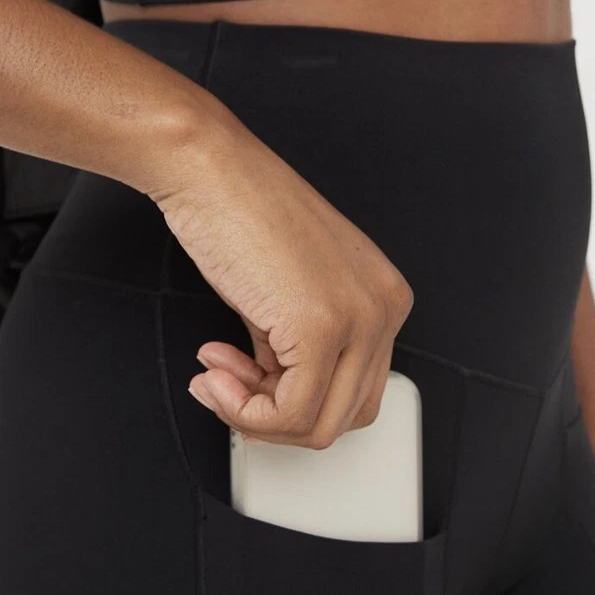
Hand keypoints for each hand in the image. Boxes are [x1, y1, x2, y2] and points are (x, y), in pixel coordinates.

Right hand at [149, 116, 413, 449]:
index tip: (246, 382)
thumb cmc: (238, 213)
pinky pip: (290, 413)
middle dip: (275, 416)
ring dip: (254, 417)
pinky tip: (215, 373)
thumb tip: (274, 401)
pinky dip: (244, 411)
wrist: (209, 169)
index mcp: (383, 298)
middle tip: (227, 387)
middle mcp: (385, 308)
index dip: (292, 401)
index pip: (355, 393)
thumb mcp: (283, 297)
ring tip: (216, 378)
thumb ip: (294, 352)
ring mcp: (360, 319)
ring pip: (318, 425)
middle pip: (343, 417)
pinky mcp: (322, 328)